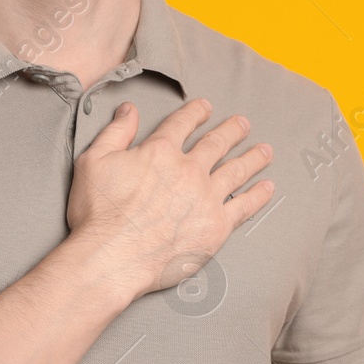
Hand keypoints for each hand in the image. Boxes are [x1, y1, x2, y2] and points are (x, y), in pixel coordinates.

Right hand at [65, 97, 274, 305]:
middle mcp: (188, 170)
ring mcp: (206, 197)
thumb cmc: (99, 213)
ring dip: (253, 158)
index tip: (205, 106)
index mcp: (160, 152)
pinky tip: (268, 187)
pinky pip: (245, 206)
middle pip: (216, 143)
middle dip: (232, 130)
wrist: (113, 256)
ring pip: (236, 170)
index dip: (195, 112)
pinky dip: (259, 195)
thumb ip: (115, 132)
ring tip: (266, 150)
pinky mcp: (216, 226)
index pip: (182, 124)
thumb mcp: (94, 162)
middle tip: (243, 123)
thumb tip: (129, 110)